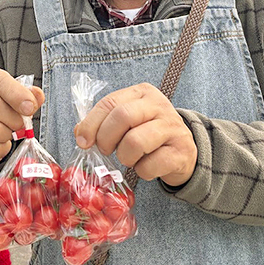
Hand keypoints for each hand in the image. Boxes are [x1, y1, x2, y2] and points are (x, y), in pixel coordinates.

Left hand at [74, 83, 196, 186]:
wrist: (183, 151)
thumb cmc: (148, 134)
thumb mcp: (126, 122)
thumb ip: (102, 123)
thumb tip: (80, 132)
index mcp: (142, 93)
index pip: (110, 102)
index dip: (91, 123)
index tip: (83, 141)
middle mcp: (159, 105)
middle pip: (122, 116)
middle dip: (106, 138)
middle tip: (105, 150)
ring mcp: (172, 127)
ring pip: (135, 142)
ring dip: (125, 157)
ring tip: (129, 158)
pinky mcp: (181, 151)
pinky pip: (150, 165)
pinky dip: (142, 171)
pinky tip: (146, 166)